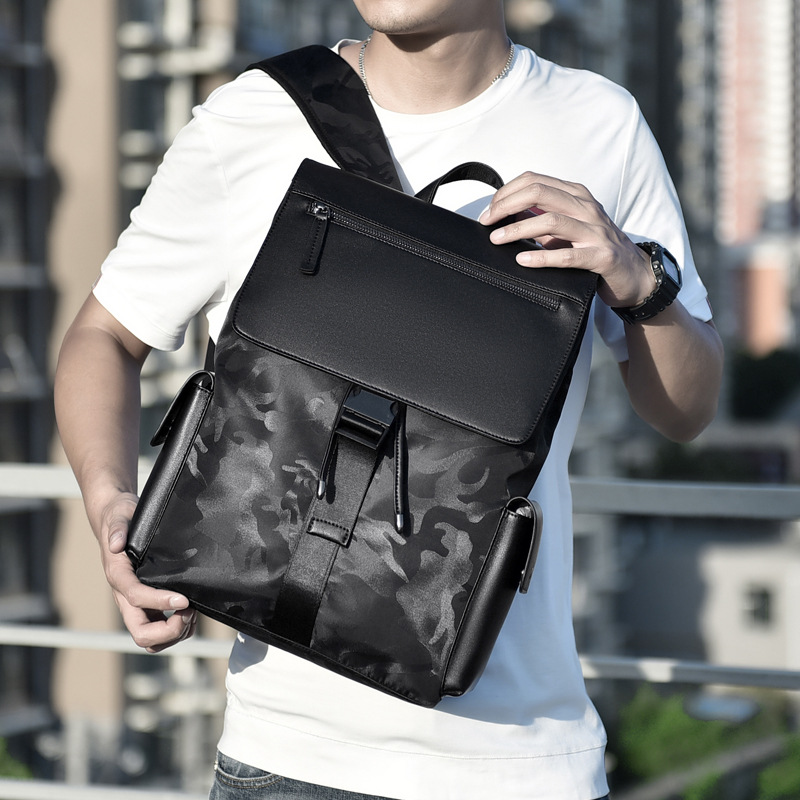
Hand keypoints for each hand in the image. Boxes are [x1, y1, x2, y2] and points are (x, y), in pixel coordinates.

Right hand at [97, 492, 196, 652]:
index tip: (184, 600)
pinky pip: (160, 629)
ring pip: (151, 638)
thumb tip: (116, 543)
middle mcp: (125, 596)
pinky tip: (190, 612)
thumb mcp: (119, 516)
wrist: (116, 519)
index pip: (137, 597)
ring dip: (175, 632)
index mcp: (118, 576)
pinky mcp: (147, 605)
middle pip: (141, 633)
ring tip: (193, 612)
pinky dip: (178, 629)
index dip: (160, 603)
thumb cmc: (120, 518)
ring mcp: (136, 604)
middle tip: (189, 611)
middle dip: (168, 630)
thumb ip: (117, 529)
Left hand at [479, 171, 655, 308]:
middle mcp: (587, 208)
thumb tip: (505, 214)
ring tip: (497, 239)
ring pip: (550, 221)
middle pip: (539, 193)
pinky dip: (541, 257)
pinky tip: (523, 260)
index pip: (535, 181)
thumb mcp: (567, 228)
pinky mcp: (602, 257)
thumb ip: (540, 218)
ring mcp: (595, 232)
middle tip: (487, 222)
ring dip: (518, 229)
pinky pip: (567, 256)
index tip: (489, 211)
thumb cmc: (596, 249)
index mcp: (576, 196)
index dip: (506, 193)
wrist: (634, 274)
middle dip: (506, 205)